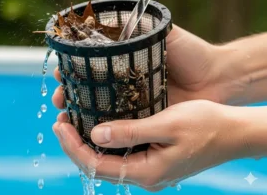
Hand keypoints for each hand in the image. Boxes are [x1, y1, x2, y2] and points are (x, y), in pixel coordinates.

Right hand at [52, 25, 247, 113]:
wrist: (216, 78)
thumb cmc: (191, 52)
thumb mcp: (163, 33)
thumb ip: (141, 25)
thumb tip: (112, 14)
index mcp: (126, 62)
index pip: (92, 65)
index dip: (73, 68)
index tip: (60, 70)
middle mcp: (126, 82)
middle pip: (90, 88)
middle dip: (70, 92)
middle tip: (58, 98)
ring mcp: (133, 101)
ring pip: (99, 107)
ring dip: (79, 111)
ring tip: (64, 114)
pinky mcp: (144, 117)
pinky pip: (120, 123)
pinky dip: (102, 126)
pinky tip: (87, 129)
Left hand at [52, 100, 247, 190]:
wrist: (233, 132)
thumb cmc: (206, 126)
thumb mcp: (167, 125)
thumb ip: (131, 133)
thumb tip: (95, 136)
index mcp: (147, 171)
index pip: (96, 166)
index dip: (73, 146)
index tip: (59, 125)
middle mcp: (145, 174)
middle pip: (98, 164)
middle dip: (76, 143)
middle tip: (61, 119)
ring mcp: (150, 166)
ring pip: (108, 158)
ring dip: (89, 140)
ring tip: (74, 119)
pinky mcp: (154, 156)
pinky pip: (121, 151)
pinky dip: (106, 138)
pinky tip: (100, 122)